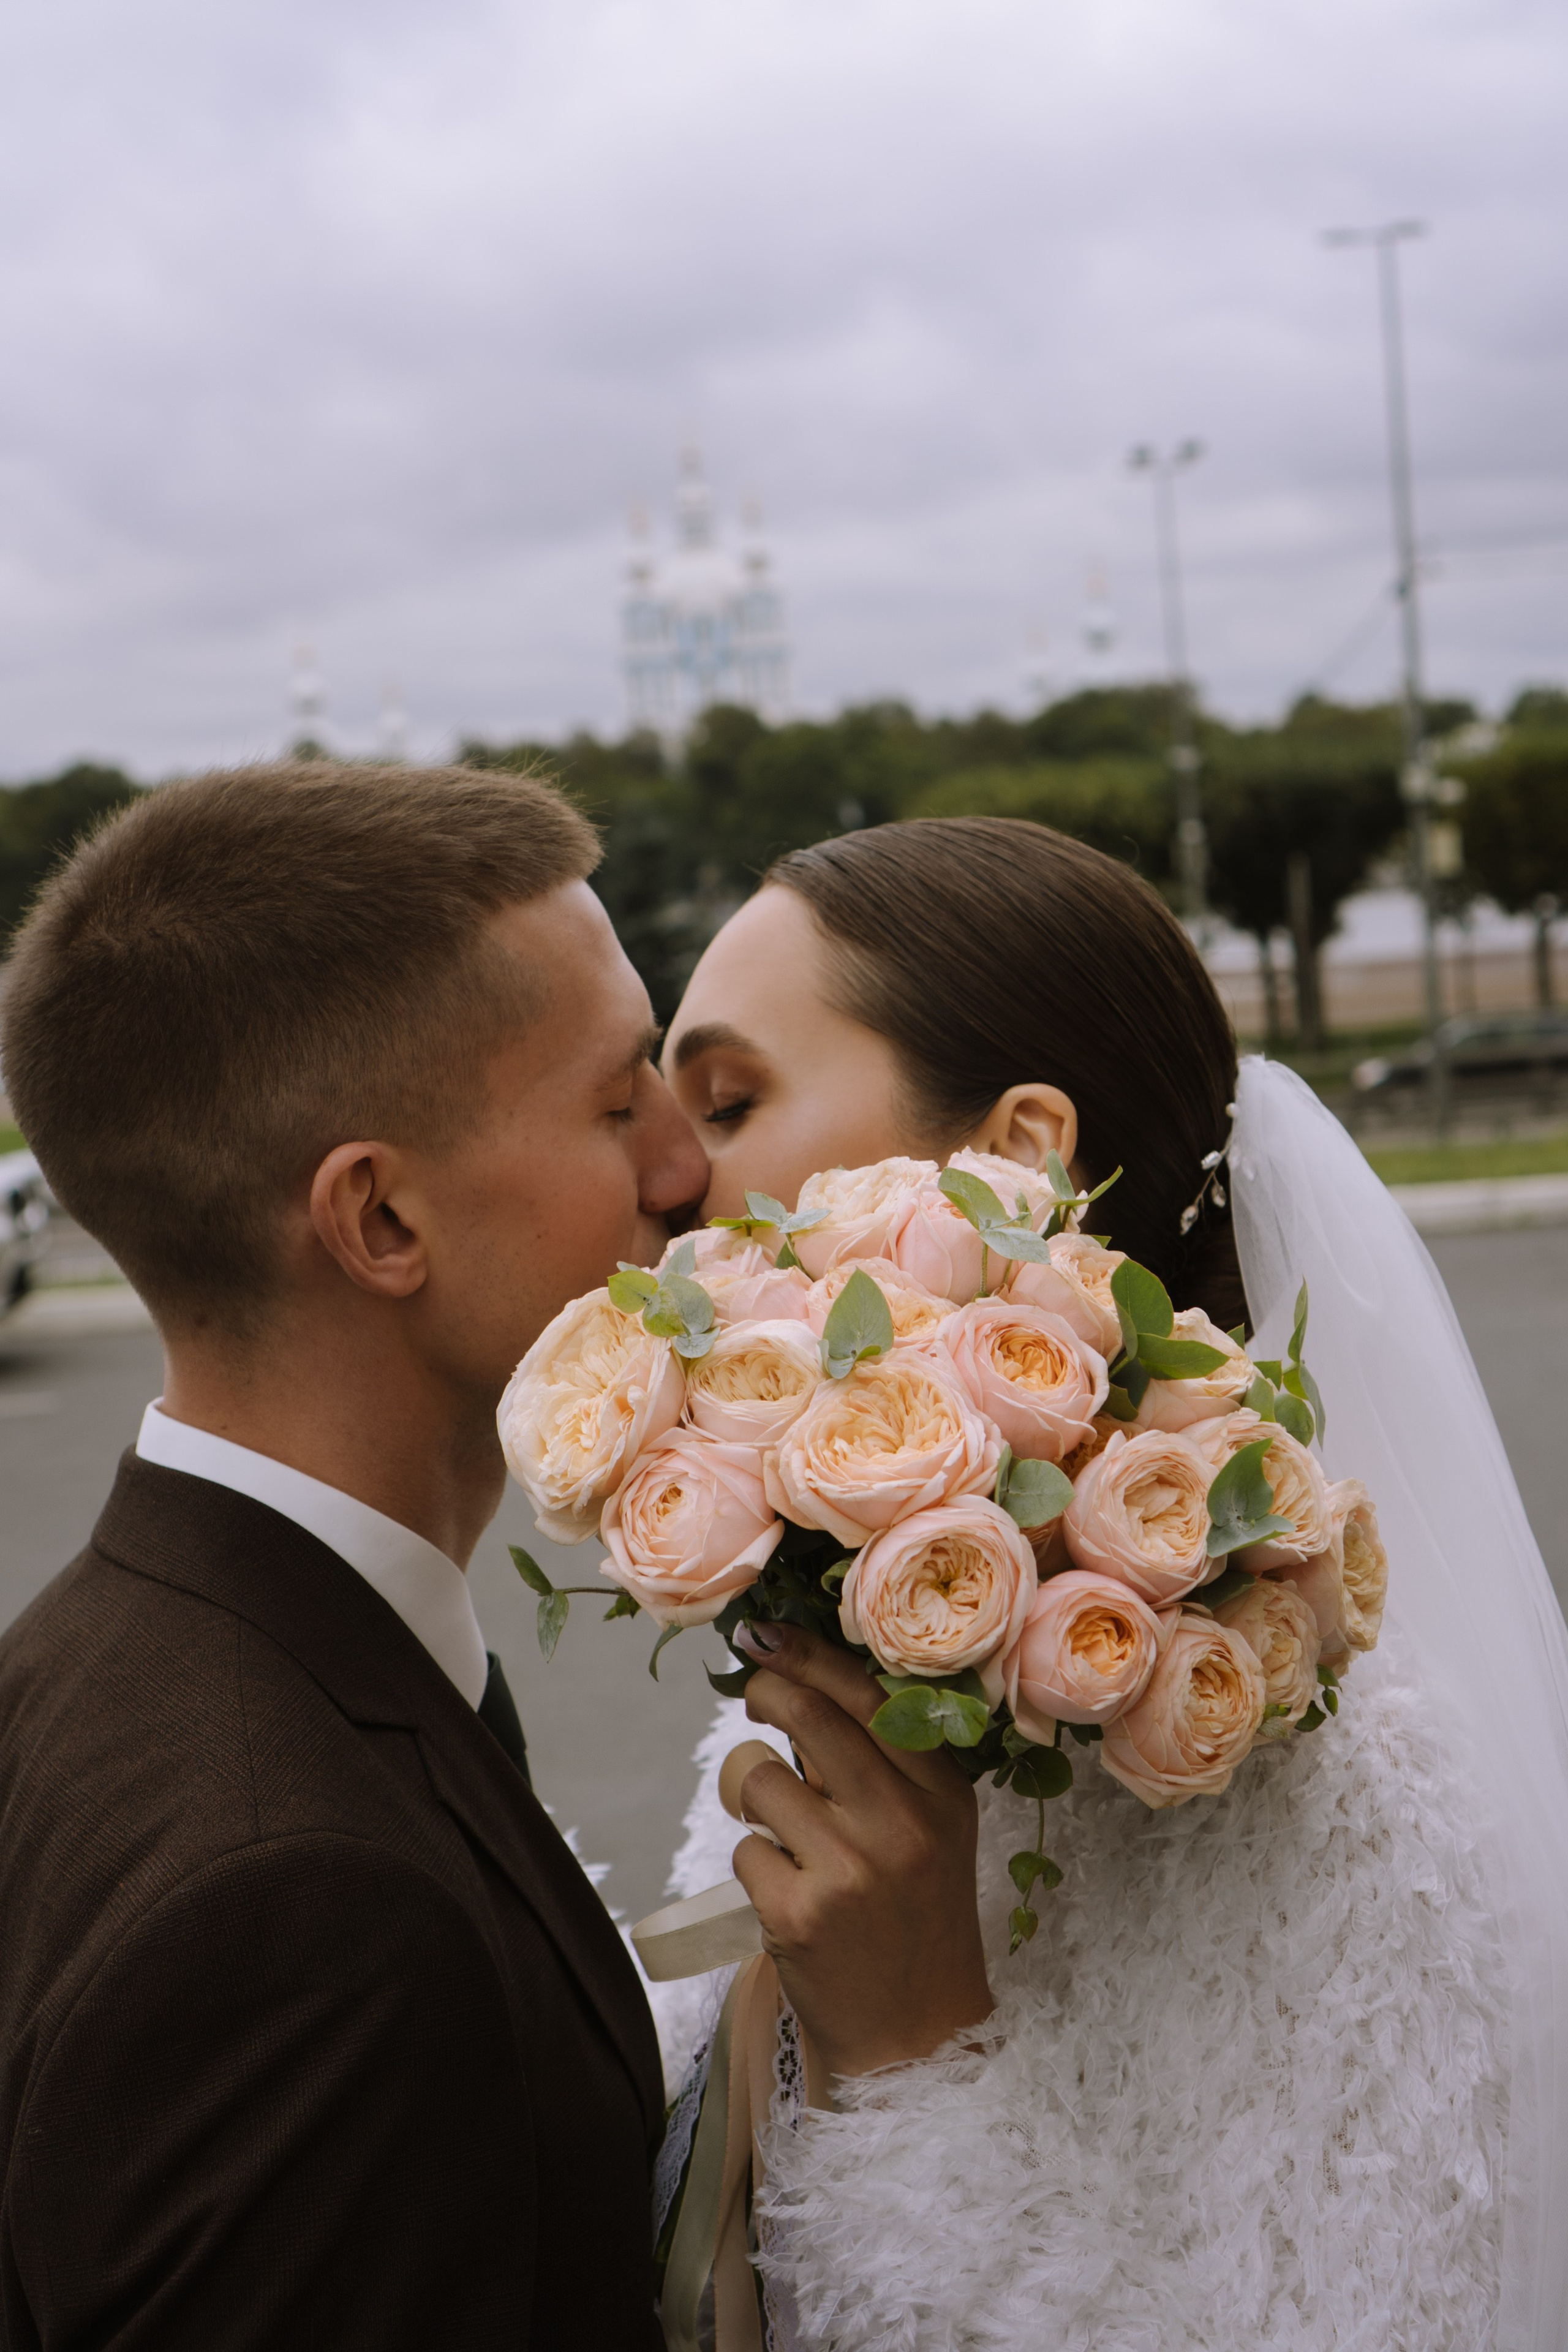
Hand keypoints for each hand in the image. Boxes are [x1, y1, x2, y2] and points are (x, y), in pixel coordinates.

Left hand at [729, 1622, 992, 2082]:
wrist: (918, 2040)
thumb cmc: (917, 1923)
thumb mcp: (935, 1833)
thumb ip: (887, 1766)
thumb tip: (806, 1683)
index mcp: (942, 1795)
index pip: (868, 1696)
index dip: (808, 1654)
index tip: (765, 1634)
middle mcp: (902, 1824)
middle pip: (808, 1717)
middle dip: (764, 1690)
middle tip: (752, 1693)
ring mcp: (849, 1870)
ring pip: (761, 1780)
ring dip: (755, 1797)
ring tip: (785, 1831)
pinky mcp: (798, 1915)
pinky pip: (745, 1849)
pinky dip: (756, 1864)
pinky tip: (788, 1893)